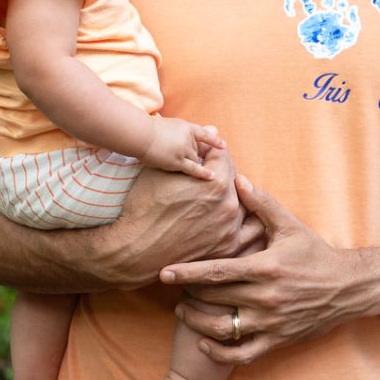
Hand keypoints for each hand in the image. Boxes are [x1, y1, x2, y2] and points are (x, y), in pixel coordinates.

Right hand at [103, 149, 262, 288]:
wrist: (135, 250)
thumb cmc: (144, 206)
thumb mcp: (163, 170)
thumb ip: (194, 151)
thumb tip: (213, 129)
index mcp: (216, 180)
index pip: (223, 154)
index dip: (209, 153)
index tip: (201, 158)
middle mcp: (229, 204)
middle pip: (234, 177)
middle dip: (221, 174)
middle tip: (203, 180)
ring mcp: (230, 228)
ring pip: (242, 202)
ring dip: (231, 197)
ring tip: (213, 201)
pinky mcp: (228, 247)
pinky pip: (244, 229)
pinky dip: (238, 221)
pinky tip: (226, 219)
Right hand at [141, 117, 224, 179]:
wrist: (140, 135)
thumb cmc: (148, 131)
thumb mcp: (167, 126)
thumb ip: (179, 132)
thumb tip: (188, 138)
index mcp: (186, 127)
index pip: (203, 134)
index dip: (214, 140)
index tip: (223, 146)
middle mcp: (188, 138)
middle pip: (198, 151)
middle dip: (194, 156)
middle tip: (181, 159)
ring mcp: (184, 149)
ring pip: (195, 159)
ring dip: (190, 163)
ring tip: (178, 164)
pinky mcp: (178, 161)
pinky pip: (193, 168)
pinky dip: (203, 172)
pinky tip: (211, 177)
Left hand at [159, 176, 375, 363]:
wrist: (348, 288)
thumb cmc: (315, 253)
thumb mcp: (290, 226)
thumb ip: (262, 204)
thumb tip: (237, 180)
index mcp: (266, 267)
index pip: (218, 271)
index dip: (188, 272)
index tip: (164, 272)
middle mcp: (266, 297)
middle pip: (215, 298)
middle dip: (188, 293)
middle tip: (171, 286)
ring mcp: (271, 322)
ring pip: (223, 329)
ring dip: (197, 322)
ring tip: (181, 311)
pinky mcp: (277, 340)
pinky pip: (242, 354)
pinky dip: (220, 352)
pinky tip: (204, 342)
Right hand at [284, 0, 360, 58]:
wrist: (323, 54)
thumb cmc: (339, 45)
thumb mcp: (352, 36)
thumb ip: (355, 22)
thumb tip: (352, 7)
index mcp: (337, 13)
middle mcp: (325, 12)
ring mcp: (314, 16)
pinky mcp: (303, 23)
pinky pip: (296, 10)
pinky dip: (291, 6)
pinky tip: (290, 12)